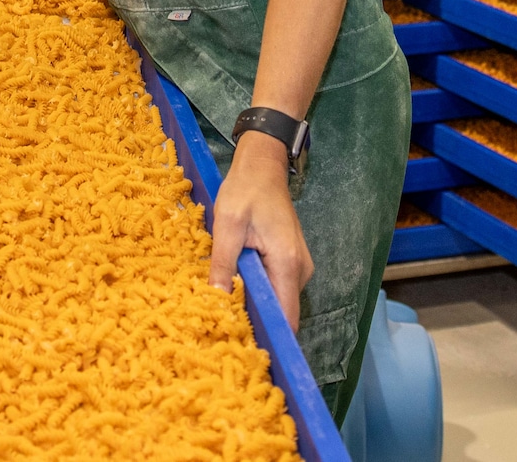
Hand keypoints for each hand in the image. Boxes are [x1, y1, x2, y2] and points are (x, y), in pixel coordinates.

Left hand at [209, 132, 313, 329]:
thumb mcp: (226, 225)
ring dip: (257, 306)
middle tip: (225, 332)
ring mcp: (298, 266)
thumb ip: (222, 262)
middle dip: (258, 323)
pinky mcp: (290, 262)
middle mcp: (300, 270)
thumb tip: (216, 297)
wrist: (262, 167)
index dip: (270, 336)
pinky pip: (277, 286)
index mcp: (287, 264)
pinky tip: (234, 289)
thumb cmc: (244, 192)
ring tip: (225, 313)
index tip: (246, 349)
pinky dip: (259, 292)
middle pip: (283, 311)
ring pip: (279, 299)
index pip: (286, 316)